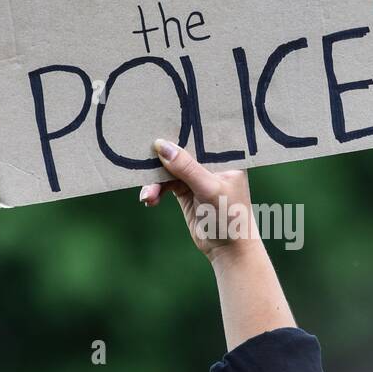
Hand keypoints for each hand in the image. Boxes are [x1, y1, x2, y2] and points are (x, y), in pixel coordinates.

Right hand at [139, 138, 258, 261]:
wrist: (228, 249)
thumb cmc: (230, 216)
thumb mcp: (209, 189)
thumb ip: (186, 167)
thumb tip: (161, 145)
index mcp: (224, 156)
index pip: (201, 134)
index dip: (181, 127)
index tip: (158, 122)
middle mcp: (210, 162)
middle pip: (181, 150)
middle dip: (161, 156)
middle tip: (142, 160)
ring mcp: (196, 176)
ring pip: (169, 169)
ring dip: (155, 181)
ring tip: (148, 196)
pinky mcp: (184, 191)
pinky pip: (164, 184)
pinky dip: (156, 191)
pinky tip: (149, 200)